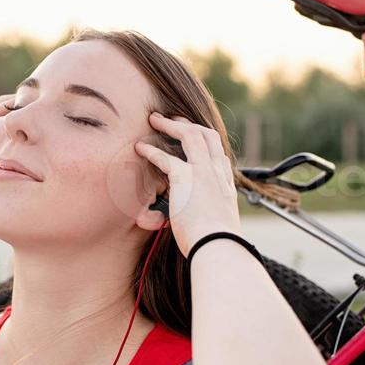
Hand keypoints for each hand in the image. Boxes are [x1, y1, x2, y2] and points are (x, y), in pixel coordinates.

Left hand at [134, 112, 241, 258]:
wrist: (218, 246)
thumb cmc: (217, 243)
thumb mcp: (220, 224)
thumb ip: (211, 215)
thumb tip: (204, 223)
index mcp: (225, 183)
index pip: (217, 153)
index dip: (204, 141)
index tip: (192, 136)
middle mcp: (217, 172)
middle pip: (206, 135)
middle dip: (188, 123)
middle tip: (173, 118)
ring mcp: (203, 172)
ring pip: (189, 135)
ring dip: (170, 124)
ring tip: (154, 119)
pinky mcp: (186, 178)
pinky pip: (165, 157)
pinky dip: (151, 150)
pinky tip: (139, 148)